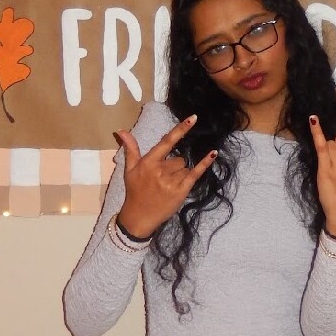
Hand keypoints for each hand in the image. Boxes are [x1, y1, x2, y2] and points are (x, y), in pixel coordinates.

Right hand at [115, 114, 218, 238]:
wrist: (139, 217)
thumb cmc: (135, 191)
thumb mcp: (130, 169)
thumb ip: (130, 148)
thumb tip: (122, 130)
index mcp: (149, 162)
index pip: (167, 142)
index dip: (181, 129)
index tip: (193, 118)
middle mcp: (161, 170)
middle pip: (179, 158)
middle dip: (174, 166)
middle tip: (163, 179)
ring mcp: (172, 181)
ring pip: (185, 167)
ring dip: (180, 174)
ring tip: (168, 186)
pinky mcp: (181, 190)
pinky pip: (195, 173)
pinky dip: (204, 164)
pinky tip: (213, 154)